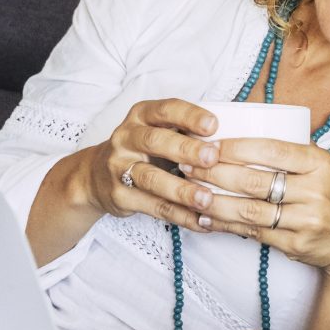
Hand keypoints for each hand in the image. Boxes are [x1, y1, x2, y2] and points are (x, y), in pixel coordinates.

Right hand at [78, 98, 222, 234]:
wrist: (96, 175)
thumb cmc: (143, 148)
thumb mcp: (158, 129)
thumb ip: (186, 130)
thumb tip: (233, 137)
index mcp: (142, 115)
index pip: (166, 109)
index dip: (189, 116)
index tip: (214, 124)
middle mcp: (127, 137)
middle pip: (156, 141)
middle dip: (185, 149)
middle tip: (212, 158)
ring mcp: (120, 167)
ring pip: (152, 178)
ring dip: (181, 190)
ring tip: (206, 199)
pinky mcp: (120, 196)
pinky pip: (153, 207)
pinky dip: (180, 216)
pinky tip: (201, 220)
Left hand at [179, 137, 329, 276]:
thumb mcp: (327, 168)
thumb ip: (295, 153)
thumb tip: (251, 128)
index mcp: (320, 163)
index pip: (272, 150)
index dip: (236, 147)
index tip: (209, 143)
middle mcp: (315, 190)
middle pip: (255, 180)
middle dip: (215, 173)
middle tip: (188, 165)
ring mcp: (306, 220)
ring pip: (250, 210)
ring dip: (214, 202)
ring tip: (190, 193)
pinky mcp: (297, 244)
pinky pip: (254, 234)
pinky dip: (227, 226)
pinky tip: (207, 219)